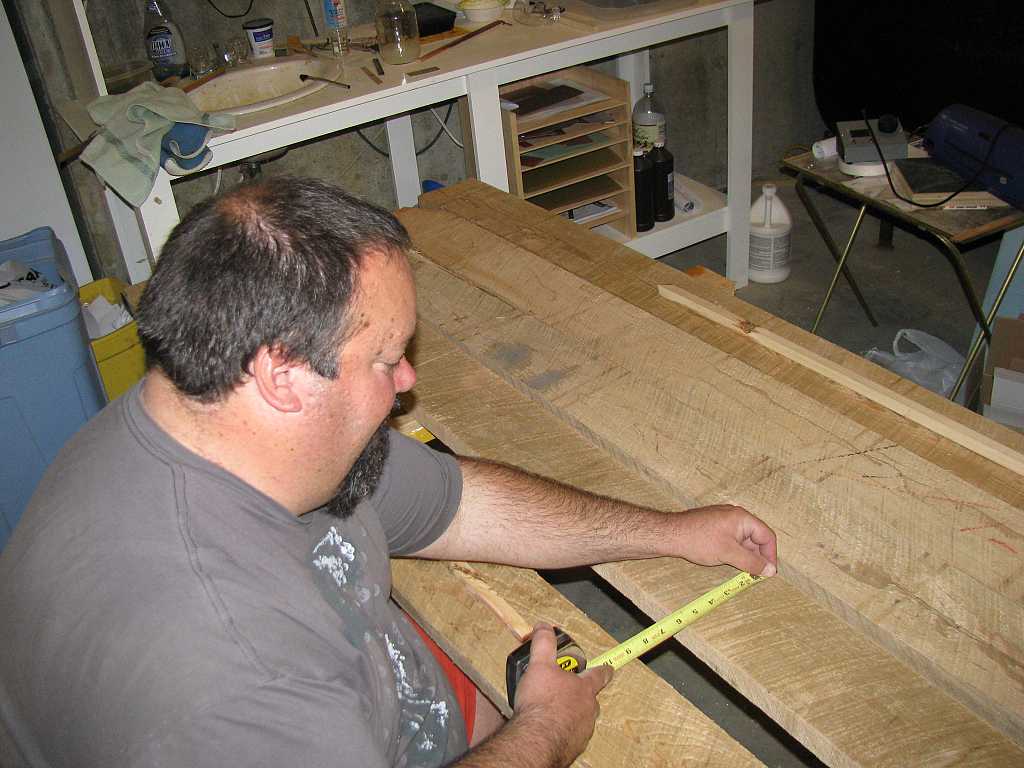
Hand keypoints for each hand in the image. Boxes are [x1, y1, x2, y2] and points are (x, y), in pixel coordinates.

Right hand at [511, 624, 612, 765]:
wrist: (537, 739)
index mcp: (584, 688)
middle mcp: (588, 710)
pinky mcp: (573, 747)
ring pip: (581, 719)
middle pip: (590, 699)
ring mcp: (583, 730)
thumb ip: (544, 644)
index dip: (603, 670)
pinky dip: (563, 731)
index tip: (609, 669)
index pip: (599, 675)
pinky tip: (549, 730)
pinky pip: (571, 736)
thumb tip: (544, 627)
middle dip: (581, 695)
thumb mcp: (539, 664)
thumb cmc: (541, 702)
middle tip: (566, 692)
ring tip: (552, 712)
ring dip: (571, 714)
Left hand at [676, 504, 777, 576]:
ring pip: (743, 540)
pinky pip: (731, 540)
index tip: (769, 572)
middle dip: (757, 557)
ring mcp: (724, 520)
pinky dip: (734, 552)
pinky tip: (728, 562)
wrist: (669, 535)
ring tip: (741, 571)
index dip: (771, 555)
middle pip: (756, 538)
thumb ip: (751, 562)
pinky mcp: (714, 527)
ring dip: (745, 556)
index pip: (767, 536)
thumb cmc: (698, 540)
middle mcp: (735, 516)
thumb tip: (770, 570)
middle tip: (755, 575)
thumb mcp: (728, 554)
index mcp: (742, 518)